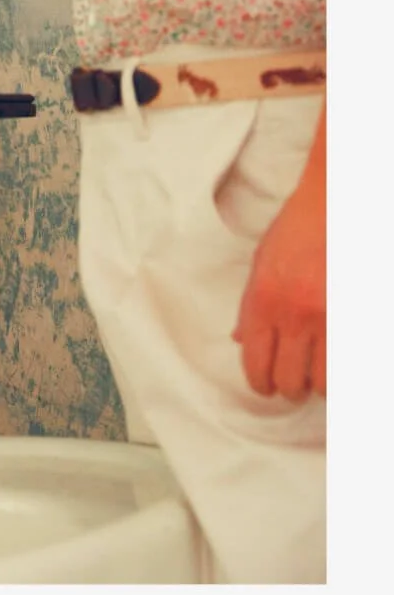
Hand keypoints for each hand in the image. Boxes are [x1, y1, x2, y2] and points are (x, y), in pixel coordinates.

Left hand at [233, 172, 325, 401]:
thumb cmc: (294, 232)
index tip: (266, 387)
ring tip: (317, 373)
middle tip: (294, 381)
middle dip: (289, 388)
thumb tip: (240, 341)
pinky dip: (340, 372)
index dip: (260, 384)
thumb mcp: (260, 265)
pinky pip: (346, 366)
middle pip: (288, 381)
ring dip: (318, 384)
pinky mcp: (354, 319)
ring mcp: (327, 318)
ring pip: (322, 384)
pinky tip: (334, 362)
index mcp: (263, 301)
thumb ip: (250, 307)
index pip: (255, 363)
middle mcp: (293, 314)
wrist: (331, 206)